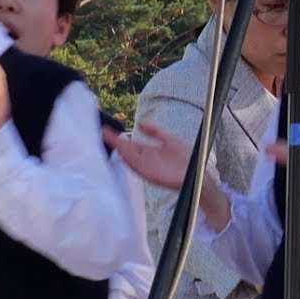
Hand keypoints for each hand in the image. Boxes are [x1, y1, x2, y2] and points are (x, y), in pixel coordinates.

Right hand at [105, 122, 232, 229]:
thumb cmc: (186, 158)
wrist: (197, 173)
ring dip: (119, 149)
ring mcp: (147, 168)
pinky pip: (137, 166)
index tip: (107, 129)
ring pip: (129, 158)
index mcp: (148, 152)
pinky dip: (129, 159)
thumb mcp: (169, 140)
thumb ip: (154, 132)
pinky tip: (122, 151)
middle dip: (115, 141)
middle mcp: (145, 160)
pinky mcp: (151, 175)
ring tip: (108, 138)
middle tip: (102, 131)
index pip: (129, 144)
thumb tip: (139, 123)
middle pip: (126, 150)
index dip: (119, 138)